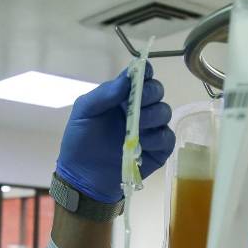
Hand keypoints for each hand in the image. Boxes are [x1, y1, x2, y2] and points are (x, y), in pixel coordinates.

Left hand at [55, 63, 174, 203]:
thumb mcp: (83, 112)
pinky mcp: (157, 150)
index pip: (140, 76)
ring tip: (138, 126)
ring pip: (165, 112)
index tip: (142, 73)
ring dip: (154, 115)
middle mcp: (139, 109)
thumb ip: (103, 94)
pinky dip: (158, 137)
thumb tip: (126, 79)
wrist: (83, 176)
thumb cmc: (80, 141)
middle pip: (157, 91)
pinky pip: (167, 138)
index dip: (144, 71)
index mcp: (121, 96)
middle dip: (151, 93)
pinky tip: (143, 143)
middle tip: (139, 103)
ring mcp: (150, 129)